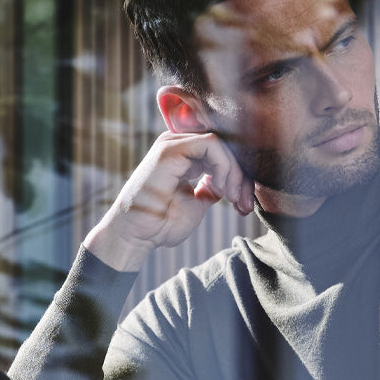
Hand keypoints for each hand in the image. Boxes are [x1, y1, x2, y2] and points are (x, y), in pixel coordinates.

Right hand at [84, 131, 254, 271]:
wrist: (136, 235)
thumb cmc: (160, 224)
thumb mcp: (196, 203)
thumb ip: (212, 187)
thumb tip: (230, 182)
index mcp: (182, 157)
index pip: (221, 154)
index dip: (238, 176)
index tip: (243, 204)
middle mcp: (177, 145)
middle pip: (224, 147)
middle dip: (240, 175)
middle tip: (244, 203)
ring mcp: (173, 144)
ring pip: (221, 144)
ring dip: (234, 172)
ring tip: (232, 197)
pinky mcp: (171, 148)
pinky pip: (212, 145)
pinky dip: (224, 166)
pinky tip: (222, 188)